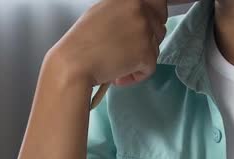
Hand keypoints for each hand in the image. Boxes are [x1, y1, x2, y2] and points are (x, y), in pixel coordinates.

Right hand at [48, 0, 167, 86]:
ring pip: (155, 49)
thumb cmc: (82, 43)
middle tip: (126, 52)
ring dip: (139, 60)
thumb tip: (140, 14)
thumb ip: (125, 11)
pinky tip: (118, 75)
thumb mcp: (102, 12)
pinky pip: (150, 68)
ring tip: (117, 64)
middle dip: (146, 43)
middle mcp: (139, 10)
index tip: (149, 28)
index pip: (158, 4)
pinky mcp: (146, 53)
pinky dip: (136, 75)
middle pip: (159, 29)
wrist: (74, 64)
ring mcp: (144, 31)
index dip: (156, 18)